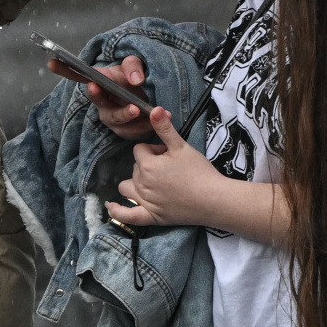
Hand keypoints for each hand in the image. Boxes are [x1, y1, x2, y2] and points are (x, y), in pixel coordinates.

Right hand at [54, 54, 153, 138]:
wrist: (152, 101)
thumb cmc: (136, 80)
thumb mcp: (135, 66)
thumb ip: (133, 67)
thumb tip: (135, 79)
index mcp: (100, 81)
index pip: (78, 75)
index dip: (64, 70)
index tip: (52, 62)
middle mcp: (101, 101)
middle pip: (95, 99)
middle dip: (95, 94)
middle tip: (94, 87)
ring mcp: (111, 117)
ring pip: (114, 118)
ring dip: (124, 114)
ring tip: (137, 110)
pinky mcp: (125, 131)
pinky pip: (131, 130)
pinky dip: (145, 125)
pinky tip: (158, 118)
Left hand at [110, 108, 223, 228]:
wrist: (214, 199)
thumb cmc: (200, 172)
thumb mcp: (182, 147)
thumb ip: (165, 128)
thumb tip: (153, 109)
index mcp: (147, 165)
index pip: (139, 150)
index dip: (153, 150)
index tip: (169, 155)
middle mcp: (142, 183)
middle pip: (135, 168)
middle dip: (148, 165)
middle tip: (170, 169)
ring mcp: (145, 201)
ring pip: (127, 187)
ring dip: (134, 183)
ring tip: (152, 183)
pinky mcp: (151, 217)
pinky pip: (127, 215)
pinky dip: (117, 211)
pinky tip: (111, 206)